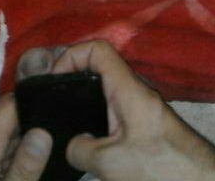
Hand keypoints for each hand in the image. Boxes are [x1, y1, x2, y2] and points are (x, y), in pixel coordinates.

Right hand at [47, 40, 214, 180]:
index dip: (71, 55)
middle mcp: (137, 93)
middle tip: (52, 101)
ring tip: (63, 122)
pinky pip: (115, 113)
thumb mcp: (109, 162)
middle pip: (100, 69)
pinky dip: (97, 119)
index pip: (98, 49)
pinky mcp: (147, 128)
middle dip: (74, 79)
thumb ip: (80, 149)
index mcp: (129, 90)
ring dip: (85, 101)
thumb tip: (72, 144)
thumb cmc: (161, 166)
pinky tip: (87, 143)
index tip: (54, 80)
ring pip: (107, 92)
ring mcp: (143, 110)